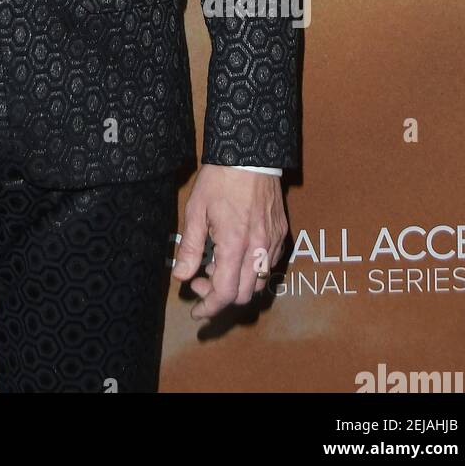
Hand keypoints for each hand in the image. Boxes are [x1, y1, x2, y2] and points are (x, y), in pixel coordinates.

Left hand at [171, 164, 287, 321]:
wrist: (250, 154)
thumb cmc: (220, 179)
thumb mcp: (196, 210)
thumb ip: (190, 247)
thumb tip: (181, 276)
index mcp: (235, 244)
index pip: (224, 292)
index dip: (209, 307)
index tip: (196, 311)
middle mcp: (259, 249)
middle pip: (243, 294)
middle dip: (219, 296)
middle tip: (200, 281)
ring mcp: (274, 242)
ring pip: (258, 283)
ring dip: (236, 285)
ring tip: (215, 265)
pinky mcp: (282, 234)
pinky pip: (269, 265)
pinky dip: (251, 270)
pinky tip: (235, 254)